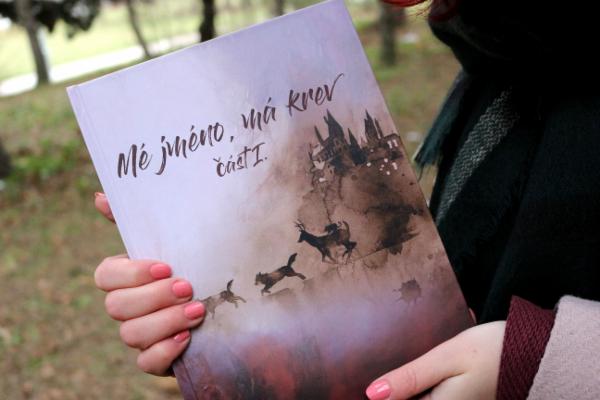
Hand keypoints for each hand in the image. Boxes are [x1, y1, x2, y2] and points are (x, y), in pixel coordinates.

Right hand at [94, 192, 205, 375]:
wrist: (225, 300)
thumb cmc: (196, 263)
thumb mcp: (177, 239)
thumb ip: (142, 220)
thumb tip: (100, 197)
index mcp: (127, 276)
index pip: (105, 275)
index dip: (131, 273)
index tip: (165, 266)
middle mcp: (128, 306)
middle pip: (115, 306)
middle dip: (153, 297)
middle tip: (188, 287)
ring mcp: (139, 334)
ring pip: (130, 334)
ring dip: (165, 321)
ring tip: (198, 310)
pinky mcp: (155, 358)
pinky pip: (146, 363)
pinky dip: (165, 351)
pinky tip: (187, 338)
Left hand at [365, 321, 505, 399]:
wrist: (537, 353)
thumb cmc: (492, 351)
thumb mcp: (446, 357)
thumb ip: (410, 378)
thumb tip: (372, 394)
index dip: (383, 394)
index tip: (363, 388)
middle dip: (395, 389)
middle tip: (382, 375)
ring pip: (422, 397)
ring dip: (411, 386)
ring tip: (401, 371)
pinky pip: (434, 395)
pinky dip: (424, 386)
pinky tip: (422, 371)